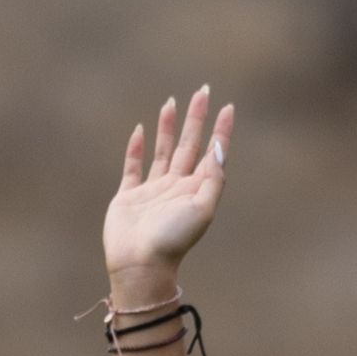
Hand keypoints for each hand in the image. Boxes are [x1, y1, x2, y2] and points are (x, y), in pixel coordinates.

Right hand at [101, 87, 234, 303]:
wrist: (141, 264)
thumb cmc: (174, 240)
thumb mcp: (203, 208)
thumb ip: (214, 177)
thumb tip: (220, 146)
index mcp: (197, 189)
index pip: (212, 152)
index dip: (221, 130)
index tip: (228, 106)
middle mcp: (177, 186)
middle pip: (189, 144)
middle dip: (196, 118)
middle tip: (201, 91)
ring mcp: (152, 190)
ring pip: (163, 151)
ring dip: (168, 128)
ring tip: (172, 103)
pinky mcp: (129, 196)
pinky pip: (133, 167)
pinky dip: (135, 148)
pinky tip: (139, 130)